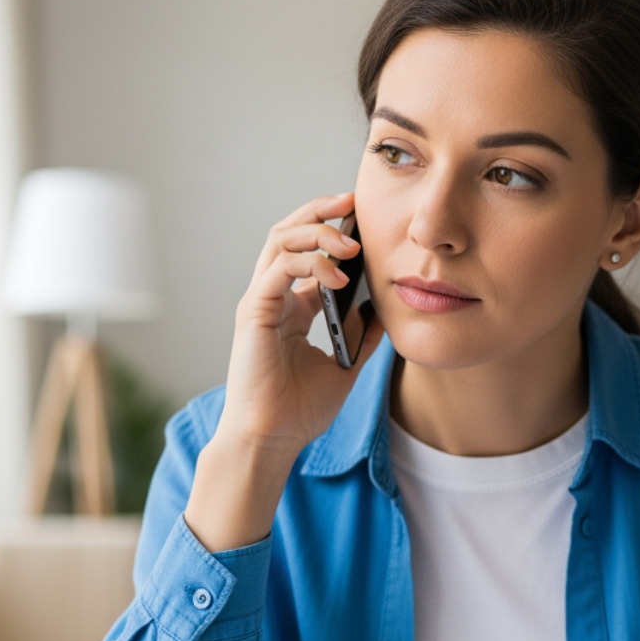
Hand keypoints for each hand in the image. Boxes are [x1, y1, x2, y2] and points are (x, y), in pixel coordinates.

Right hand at [219, 191, 384, 455]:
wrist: (272, 439)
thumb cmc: (299, 410)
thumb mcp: (345, 366)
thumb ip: (361, 337)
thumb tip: (385, 311)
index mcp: (292, 308)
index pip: (308, 253)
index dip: (333, 231)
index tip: (364, 220)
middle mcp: (273, 297)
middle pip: (289, 234)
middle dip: (320, 212)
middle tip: (352, 201)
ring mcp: (261, 301)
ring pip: (280, 241)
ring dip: (317, 231)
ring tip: (351, 242)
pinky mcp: (254, 311)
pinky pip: (280, 268)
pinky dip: (309, 262)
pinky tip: (337, 274)